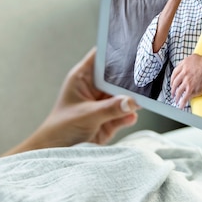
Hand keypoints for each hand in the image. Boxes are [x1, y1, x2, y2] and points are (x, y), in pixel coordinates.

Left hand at [3, 48, 139, 155]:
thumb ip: (110, 109)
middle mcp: (95, 88)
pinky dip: (131, 115)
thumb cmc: (61, 129)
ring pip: (124, 96)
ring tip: (142, 100)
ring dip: (133, 99)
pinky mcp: (110, 119)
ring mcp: (104, 104)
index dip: (115, 50)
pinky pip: (126, 113)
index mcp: (83, 77)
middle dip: (130, 79)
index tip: (132, 48)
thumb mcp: (86, 116)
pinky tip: (132, 116)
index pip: (102, 56)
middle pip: (117, 76)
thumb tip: (131, 102)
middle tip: (143, 78)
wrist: (57, 154)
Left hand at [170, 54, 201, 108]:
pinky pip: (185, 97)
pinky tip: (180, 105)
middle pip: (175, 83)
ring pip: (178, 91)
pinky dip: (182, 102)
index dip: (172, 79)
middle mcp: (184, 73)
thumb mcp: (194, 57)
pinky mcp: (191, 89)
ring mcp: (187, 81)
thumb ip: (188, 60)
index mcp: (183, 65)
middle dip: (172, 89)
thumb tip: (186, 62)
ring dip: (176, 96)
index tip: (172, 82)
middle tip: (172, 92)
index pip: (174, 73)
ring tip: (176, 99)